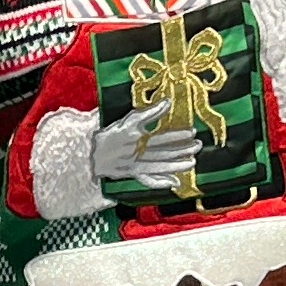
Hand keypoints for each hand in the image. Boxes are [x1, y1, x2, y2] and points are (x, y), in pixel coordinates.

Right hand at [89, 103, 203, 186]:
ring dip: (177, 164)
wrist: (88, 152)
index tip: (191, 131)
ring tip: (192, 162)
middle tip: (197, 145)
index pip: (162, 136)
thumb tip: (167, 102)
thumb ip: (148, 111)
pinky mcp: (132, 173)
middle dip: (182, 148)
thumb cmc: (106, 133)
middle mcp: (138, 152)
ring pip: (161, 165)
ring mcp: (135, 164)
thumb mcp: (127, 119)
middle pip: (165, 151)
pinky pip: (148, 179)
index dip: (178, 134)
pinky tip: (174, 182)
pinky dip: (161, 182)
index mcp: (137, 137)